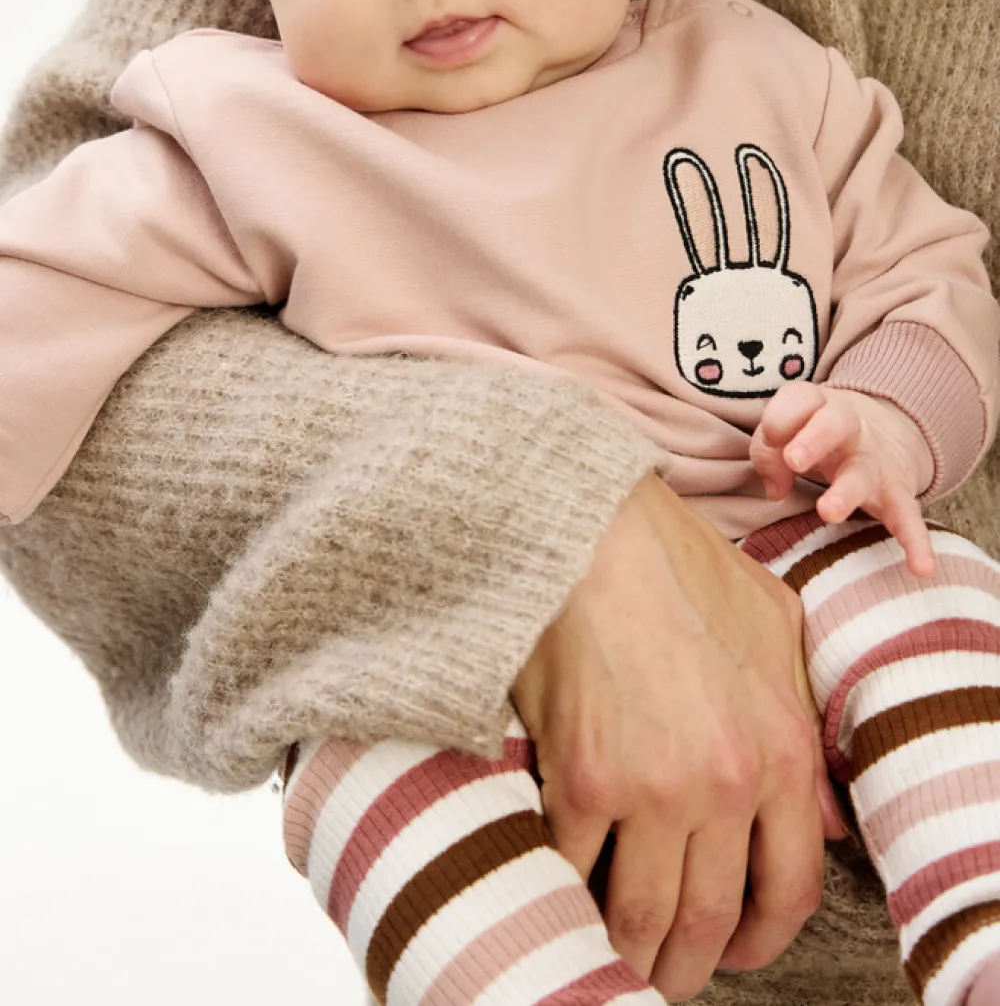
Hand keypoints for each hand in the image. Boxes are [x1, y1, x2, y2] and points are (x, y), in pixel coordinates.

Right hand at [512, 473, 841, 1001]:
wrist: (589, 529)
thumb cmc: (677, 566)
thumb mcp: (775, 628)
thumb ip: (805, 720)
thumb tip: (821, 818)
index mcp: (783, 751)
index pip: (790, 890)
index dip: (763, 938)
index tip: (737, 949)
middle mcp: (725, 784)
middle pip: (711, 920)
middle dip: (687, 962)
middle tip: (666, 967)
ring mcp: (651, 789)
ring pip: (642, 916)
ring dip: (628, 947)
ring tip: (615, 946)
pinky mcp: (581, 781)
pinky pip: (574, 872)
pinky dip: (566, 890)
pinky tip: (563, 887)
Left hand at [750, 382, 935, 576]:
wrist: (885, 430)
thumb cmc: (817, 433)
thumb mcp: (790, 430)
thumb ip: (769, 452)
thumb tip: (775, 490)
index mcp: (819, 407)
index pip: (800, 400)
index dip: (781, 418)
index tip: (772, 437)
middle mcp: (850, 429)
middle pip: (834, 423)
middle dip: (813, 440)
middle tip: (793, 460)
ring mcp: (874, 462)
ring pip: (862, 474)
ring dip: (845, 493)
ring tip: (829, 512)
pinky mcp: (896, 493)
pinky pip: (908, 517)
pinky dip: (917, 542)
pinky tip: (923, 568)